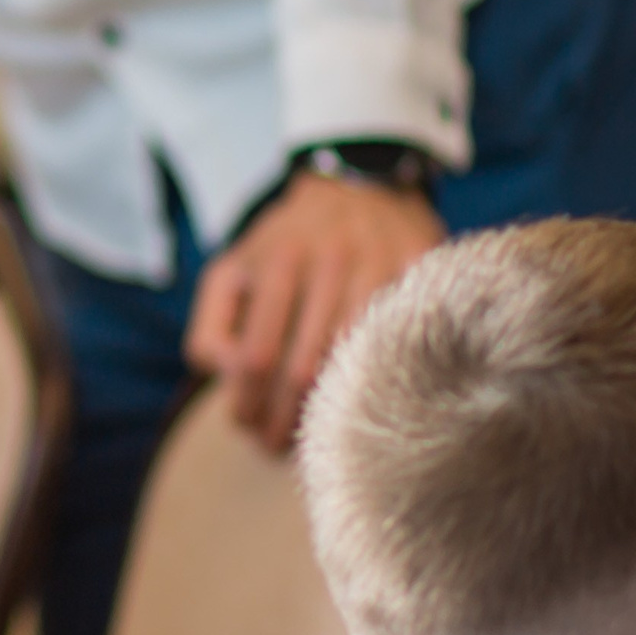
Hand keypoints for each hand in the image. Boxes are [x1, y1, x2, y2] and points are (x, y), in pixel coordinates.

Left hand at [187, 171, 445, 450]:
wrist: (359, 189)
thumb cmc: (282, 248)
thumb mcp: (228, 275)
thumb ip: (210, 329)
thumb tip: (229, 377)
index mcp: (277, 261)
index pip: (255, 357)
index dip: (246, 403)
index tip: (243, 426)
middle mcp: (332, 258)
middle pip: (304, 369)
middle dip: (282, 419)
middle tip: (273, 446)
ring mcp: (384, 263)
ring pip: (355, 363)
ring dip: (328, 413)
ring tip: (310, 438)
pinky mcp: (425, 270)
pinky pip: (403, 341)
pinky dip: (380, 381)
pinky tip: (362, 405)